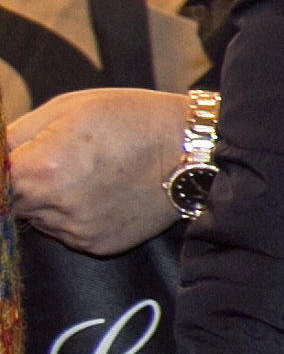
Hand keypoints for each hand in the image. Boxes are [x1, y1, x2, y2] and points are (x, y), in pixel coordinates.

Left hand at [6, 87, 193, 252]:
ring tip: (84, 174)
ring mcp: (77, 231)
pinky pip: (66, 233)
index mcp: (40, 169)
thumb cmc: (132, 119)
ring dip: (46, 201)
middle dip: (22, 185)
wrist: (194, 151)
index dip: (1, 173)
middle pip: (10, 204)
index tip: (13, 164)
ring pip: (37, 219)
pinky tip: (100, 193)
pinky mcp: (97, 245)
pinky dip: (72, 216)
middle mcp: (55, 207)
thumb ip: (16, 134)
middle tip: (55, 163)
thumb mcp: (68, 108)